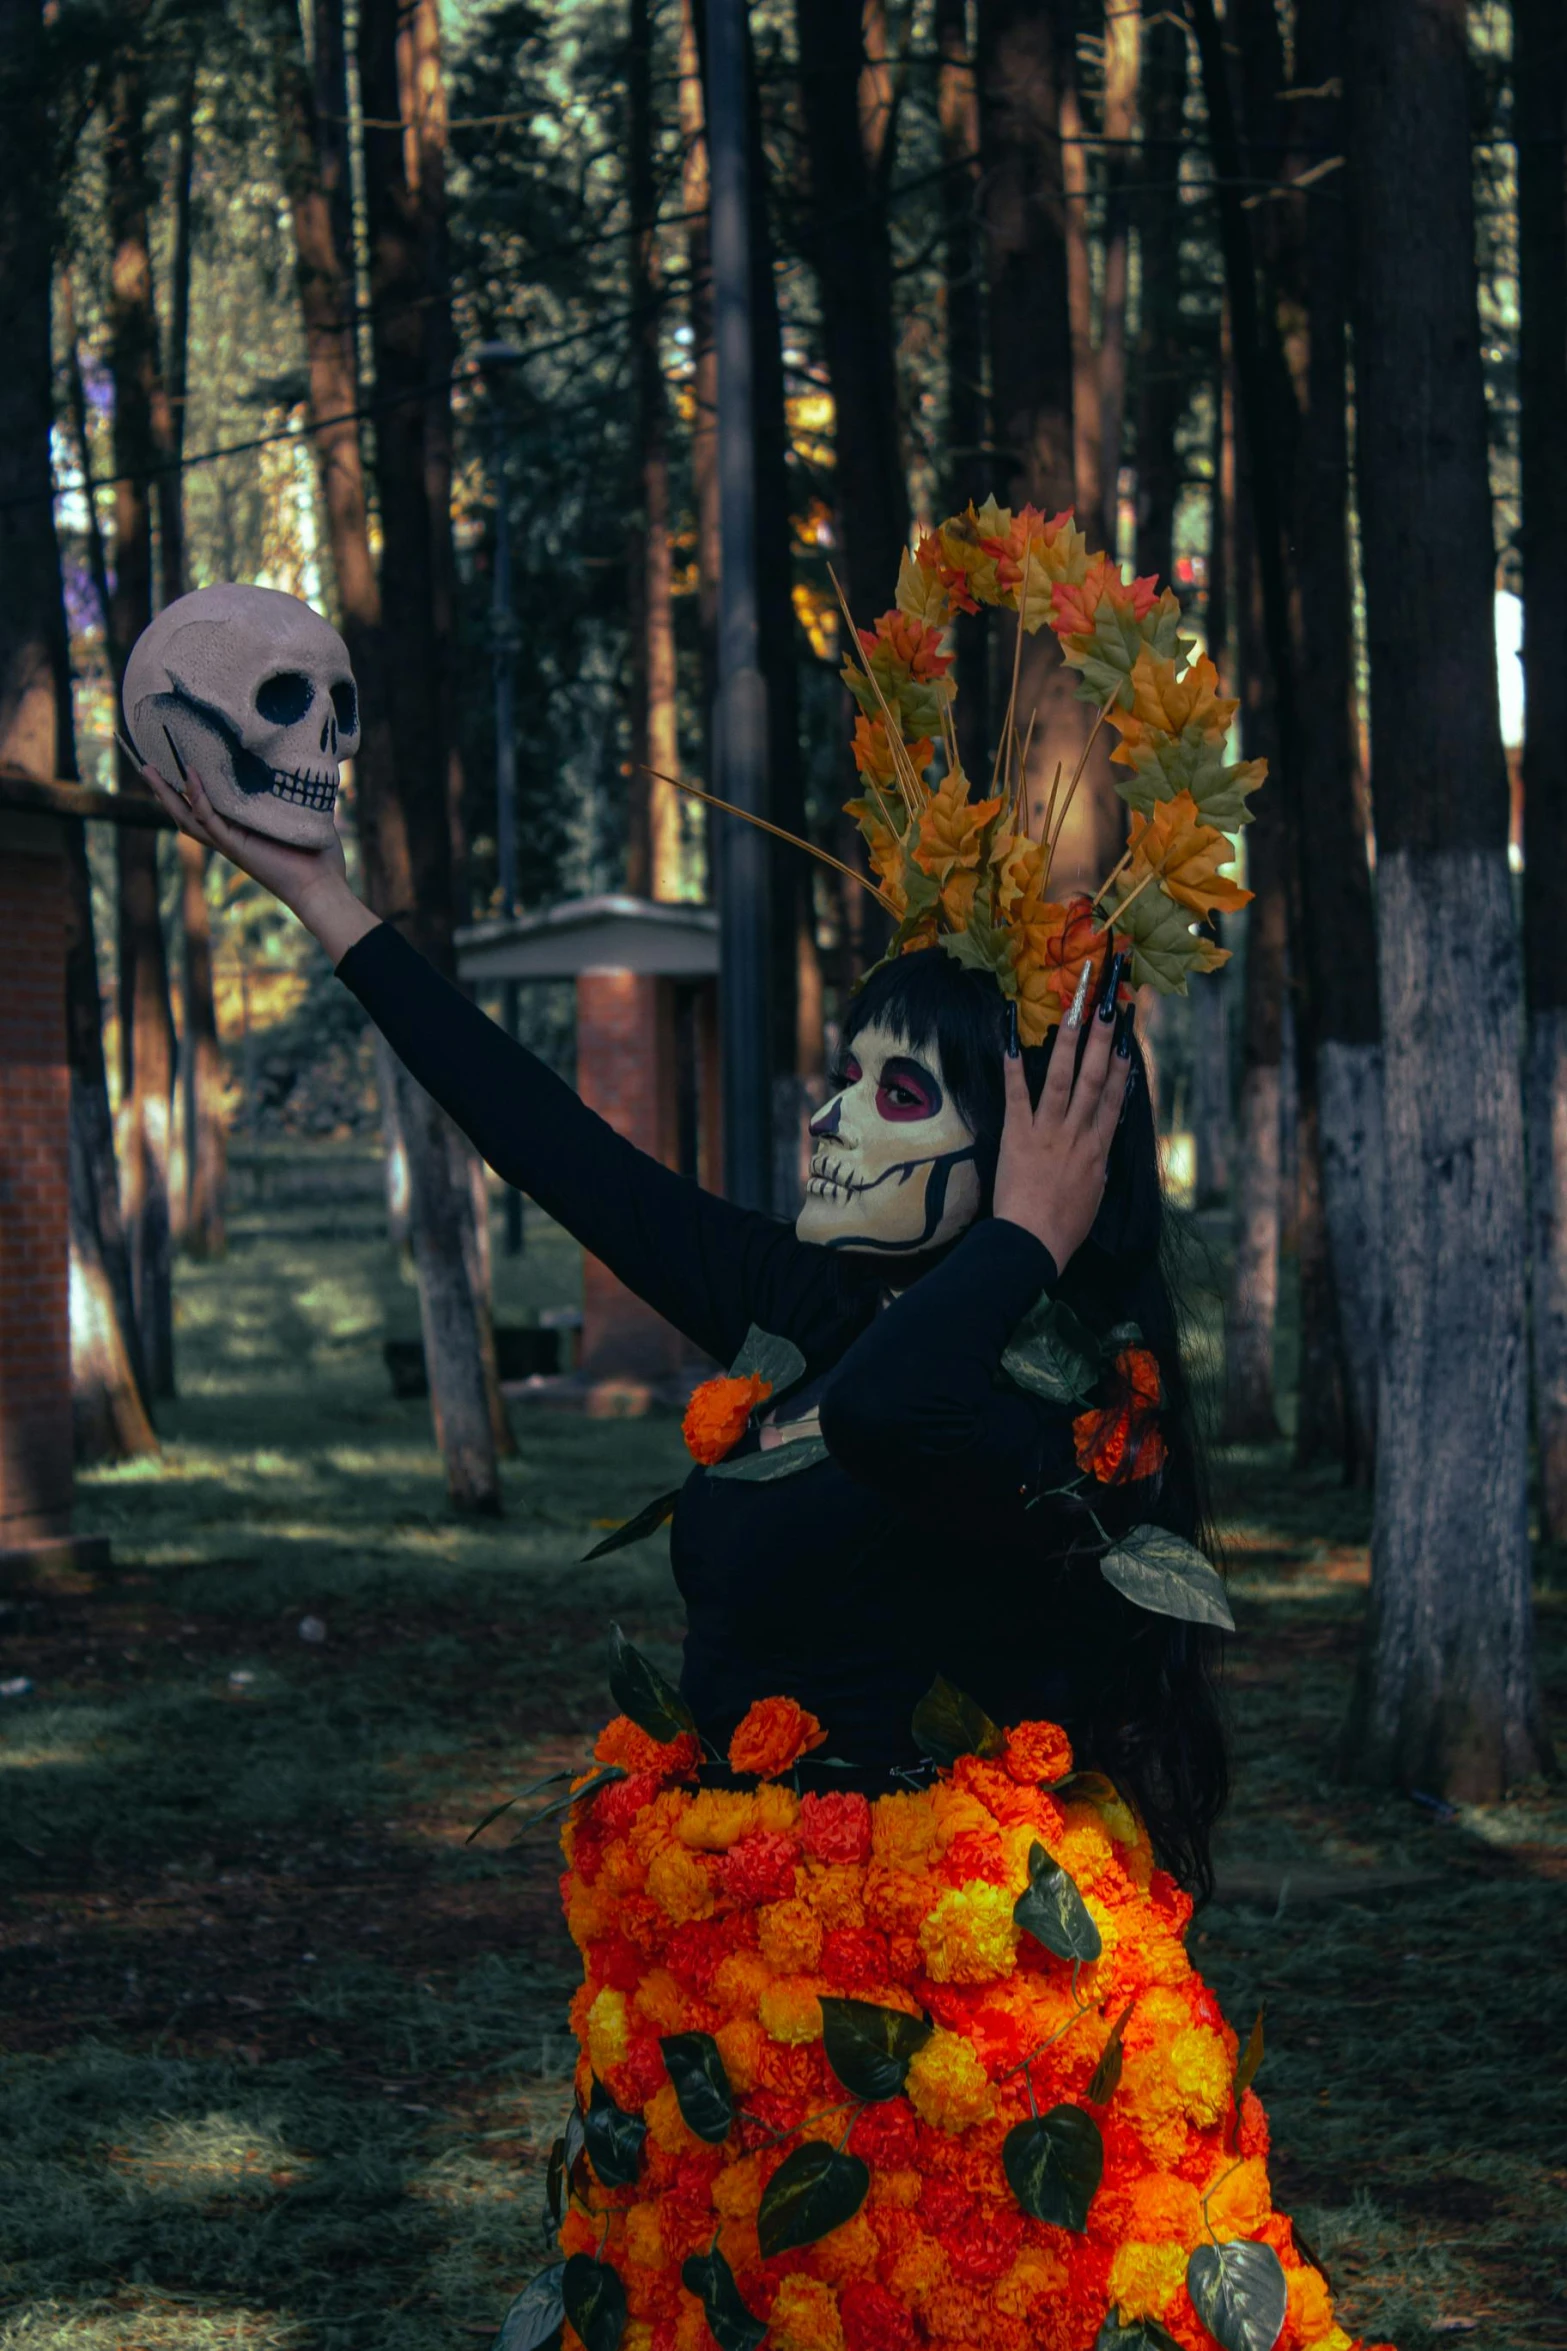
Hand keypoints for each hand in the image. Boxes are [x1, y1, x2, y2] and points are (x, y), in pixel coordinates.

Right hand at [130, 749, 376, 964]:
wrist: (323, 888)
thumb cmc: (320, 858)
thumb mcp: (306, 819)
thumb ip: (300, 797)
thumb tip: (310, 771)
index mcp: (241, 832)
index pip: (206, 810)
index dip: (189, 791)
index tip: (177, 764)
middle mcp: (229, 838)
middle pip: (185, 814)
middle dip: (163, 791)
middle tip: (145, 766)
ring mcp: (230, 843)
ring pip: (186, 817)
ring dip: (166, 793)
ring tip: (147, 769)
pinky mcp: (236, 847)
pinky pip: (208, 819)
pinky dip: (197, 797)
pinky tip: (189, 774)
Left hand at [993, 955, 1132, 1270]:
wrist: (1034, 1243)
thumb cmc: (1065, 1228)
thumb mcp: (1094, 1197)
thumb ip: (1097, 1168)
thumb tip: (1100, 1152)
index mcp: (1098, 1149)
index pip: (1114, 1100)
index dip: (1121, 1068)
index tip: (1127, 1040)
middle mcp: (1077, 1134)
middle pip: (1094, 1080)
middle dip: (1102, 1042)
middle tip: (1108, 1008)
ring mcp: (1048, 1132)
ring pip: (1062, 1080)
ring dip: (1068, 1043)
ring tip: (1073, 1011)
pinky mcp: (1017, 1135)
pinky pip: (1017, 1096)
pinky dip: (1014, 1068)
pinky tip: (1011, 1041)